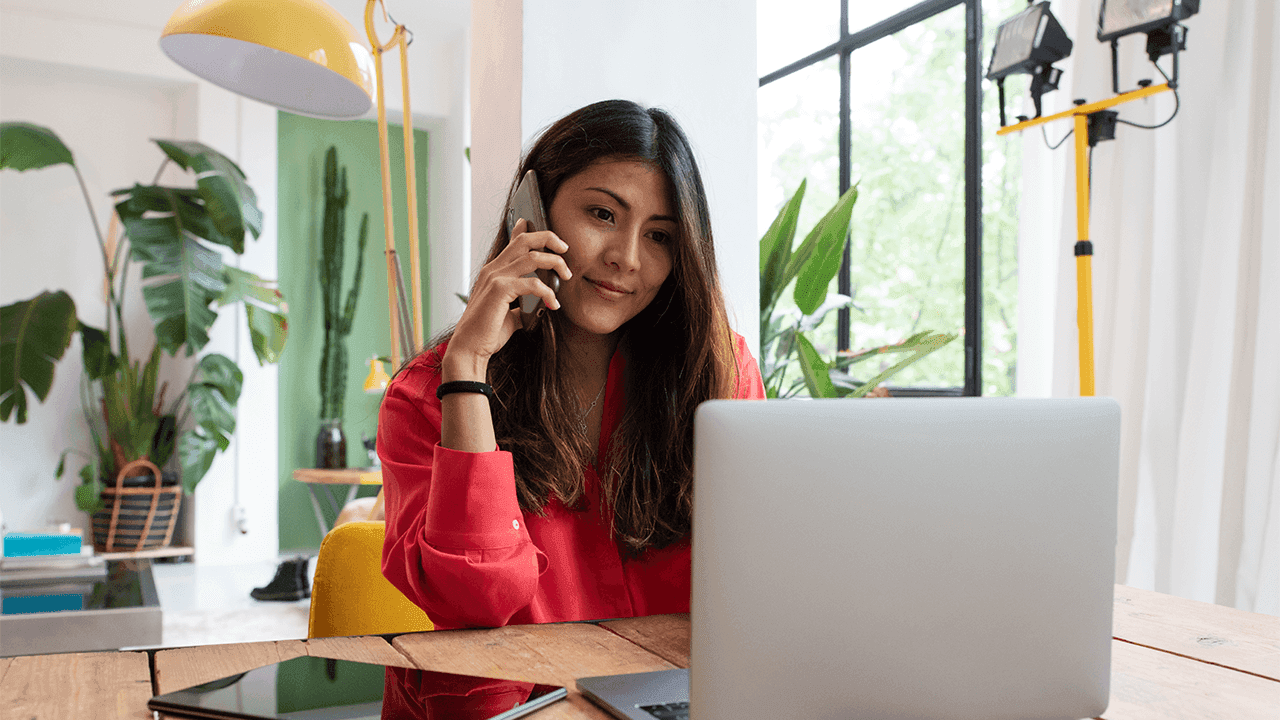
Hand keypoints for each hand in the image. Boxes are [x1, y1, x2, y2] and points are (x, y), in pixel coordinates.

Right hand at [443, 218, 570, 380]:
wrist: (470, 349)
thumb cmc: (487, 333)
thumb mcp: (507, 314)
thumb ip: (519, 305)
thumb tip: (535, 307)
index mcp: (493, 271)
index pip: (513, 242)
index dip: (527, 229)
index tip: (545, 229)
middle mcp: (493, 269)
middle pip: (525, 240)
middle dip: (550, 238)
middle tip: (566, 249)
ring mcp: (495, 278)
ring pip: (533, 256)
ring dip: (555, 263)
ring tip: (567, 275)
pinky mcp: (500, 291)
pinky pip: (533, 284)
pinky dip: (548, 293)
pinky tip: (553, 304)